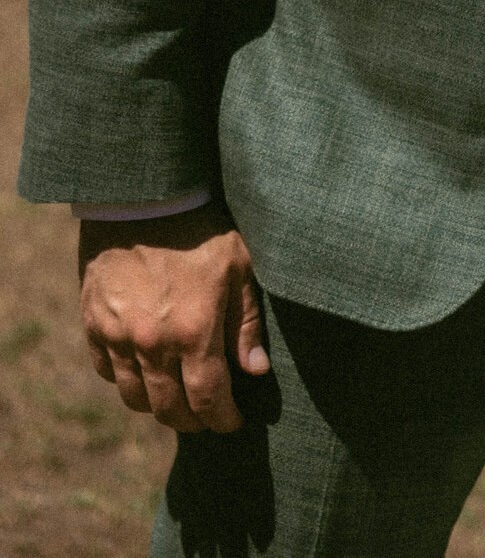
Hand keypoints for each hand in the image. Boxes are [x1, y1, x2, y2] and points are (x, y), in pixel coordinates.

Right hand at [78, 202, 269, 432]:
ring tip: (178, 398)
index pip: (208, 400)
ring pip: (135, 398)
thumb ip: (246, 323)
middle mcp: (152, 344)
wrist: (142, 196)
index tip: (233, 423)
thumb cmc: (201, 226)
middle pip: (170, 410)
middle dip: (193, 421)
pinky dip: (127, 379)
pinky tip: (145, 370)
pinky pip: (107, 371)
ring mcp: (118, 337)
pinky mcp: (93, 325)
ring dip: (159, 406)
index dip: (223, 419)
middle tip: (207, 417)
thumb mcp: (239, 266)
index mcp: (194, 332)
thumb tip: (255, 372)